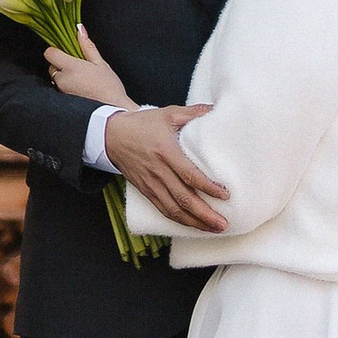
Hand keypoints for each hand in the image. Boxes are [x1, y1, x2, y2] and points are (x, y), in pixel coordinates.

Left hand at [43, 23, 131, 112]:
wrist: (112, 113)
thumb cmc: (108, 88)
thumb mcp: (100, 63)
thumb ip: (87, 46)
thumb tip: (79, 29)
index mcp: (70, 67)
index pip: (49, 53)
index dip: (56, 50)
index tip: (66, 50)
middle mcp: (62, 80)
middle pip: (52, 66)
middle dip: (62, 64)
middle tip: (79, 66)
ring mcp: (62, 92)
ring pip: (56, 78)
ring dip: (64, 76)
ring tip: (82, 79)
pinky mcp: (63, 101)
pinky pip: (60, 89)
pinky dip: (67, 87)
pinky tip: (81, 88)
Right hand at [106, 101, 226, 233]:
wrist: (112, 136)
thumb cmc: (142, 124)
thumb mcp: (168, 113)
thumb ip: (193, 113)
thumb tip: (216, 109)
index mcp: (165, 152)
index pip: (189, 175)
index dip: (208, 187)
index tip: (225, 195)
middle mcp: (158, 171)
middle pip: (183, 198)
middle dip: (204, 214)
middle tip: (223, 223)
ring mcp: (151, 184)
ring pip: (174, 209)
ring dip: (195, 222)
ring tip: (214, 229)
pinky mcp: (146, 191)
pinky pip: (163, 210)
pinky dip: (179, 220)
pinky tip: (193, 226)